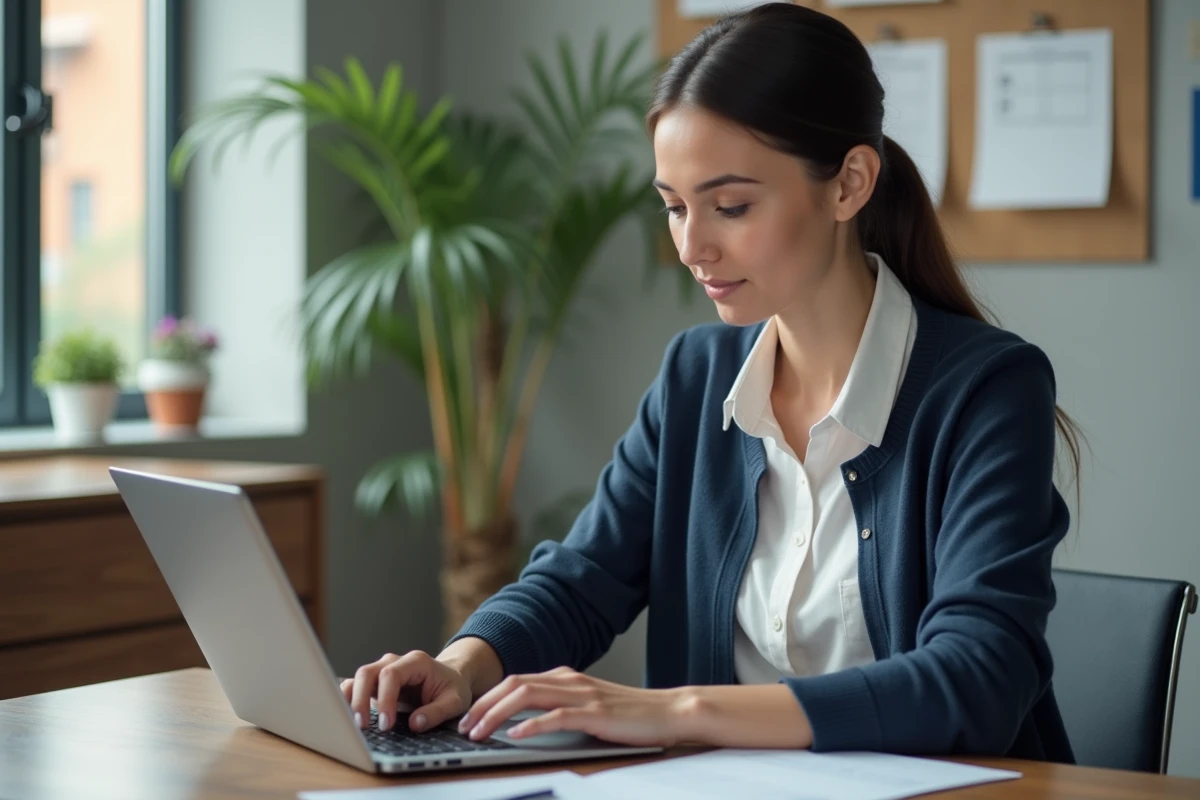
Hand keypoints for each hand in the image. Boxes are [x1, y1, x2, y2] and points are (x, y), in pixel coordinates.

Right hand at [340, 650, 471, 733]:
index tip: (386, 724)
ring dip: (351, 700)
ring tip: (352, 724)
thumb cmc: (452, 688)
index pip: (391, 675)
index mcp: (416, 662)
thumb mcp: (455, 701)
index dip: (385, 699)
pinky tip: (345, 716)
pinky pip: (355, 686)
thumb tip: (415, 724)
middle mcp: (395, 662)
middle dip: (361, 699)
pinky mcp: (375, 683)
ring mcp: (382, 670)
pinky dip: (348, 698)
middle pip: (368, 672)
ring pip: (358, 678)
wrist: (450, 679)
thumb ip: (437, 712)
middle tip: (362, 726)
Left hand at [455, 666, 692, 747]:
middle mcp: (569, 679)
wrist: (669, 711)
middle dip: (483, 705)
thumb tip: (524, 722)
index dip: (488, 698)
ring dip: (497, 714)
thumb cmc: (630, 715)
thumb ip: (560, 707)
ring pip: (527, 695)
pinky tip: (515, 737)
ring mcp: (582, 694)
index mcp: (565, 677)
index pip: (516, 681)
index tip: (469, 717)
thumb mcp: (588, 706)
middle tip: (464, 726)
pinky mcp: (595, 712)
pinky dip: (531, 725)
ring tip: (479, 732)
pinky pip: (556, 716)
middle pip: (514, 684)